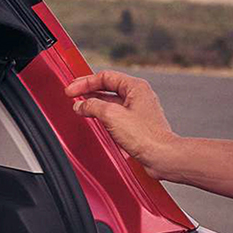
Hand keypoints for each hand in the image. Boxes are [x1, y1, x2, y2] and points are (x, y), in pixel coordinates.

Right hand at [64, 70, 183, 181]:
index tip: (71, 89)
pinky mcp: (137, 124)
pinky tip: (95, 120)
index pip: (105, 77)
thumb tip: (80, 105)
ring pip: (111, 101)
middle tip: (72, 94)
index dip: (85, 82)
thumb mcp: (112, 115)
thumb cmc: (146, 136)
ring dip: (94, 103)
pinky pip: (115, 114)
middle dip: (88, 91)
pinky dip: (102, 115)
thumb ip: (92, 106)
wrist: (161, 155)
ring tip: (80, 106)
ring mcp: (138, 110)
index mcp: (135, 87)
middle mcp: (139, 96)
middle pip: (108, 87)